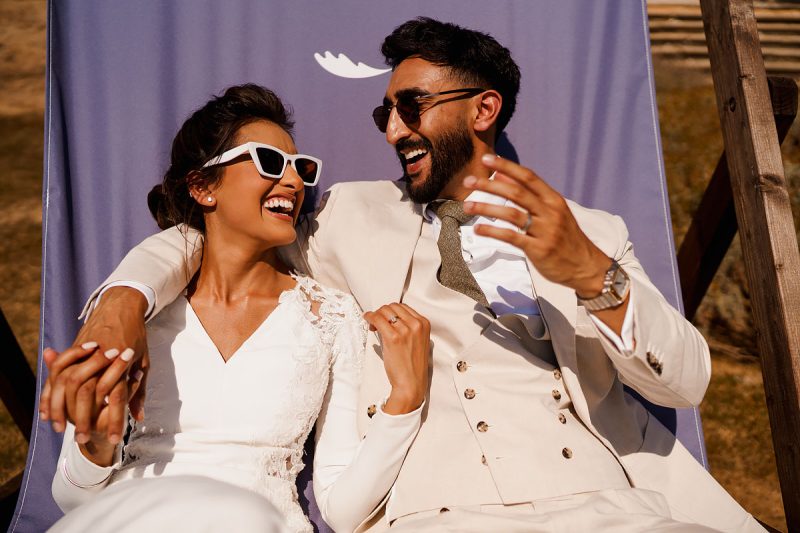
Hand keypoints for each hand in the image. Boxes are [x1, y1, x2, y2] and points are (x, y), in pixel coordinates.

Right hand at [39, 286, 149, 442]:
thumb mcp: (143, 362)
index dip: (115, 420)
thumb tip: (140, 417)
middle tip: (82, 439)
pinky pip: (56, 373)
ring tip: (61, 428)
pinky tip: (47, 410)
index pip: (117, 397)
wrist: (122, 306)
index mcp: (122, 362)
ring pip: (66, 383)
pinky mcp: (72, 349)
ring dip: (62, 409)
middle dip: (84, 419)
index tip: (113, 440)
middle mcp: (100, 357)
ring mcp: (83, 352)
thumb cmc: (136, 337)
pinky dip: (50, 392)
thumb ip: (139, 390)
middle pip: (88, 393)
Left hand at [363, 303, 429, 414]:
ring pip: (385, 311)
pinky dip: (370, 317)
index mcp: (424, 324)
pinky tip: (367, 320)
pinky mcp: (393, 337)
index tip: (385, 318)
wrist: (411, 384)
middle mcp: (416, 325)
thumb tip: (390, 319)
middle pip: (393, 306)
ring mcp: (405, 330)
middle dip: (383, 312)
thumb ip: (409, 328)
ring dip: (376, 315)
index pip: (404, 307)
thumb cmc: (413, 366)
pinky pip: (377, 318)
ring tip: (373, 324)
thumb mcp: (417, 342)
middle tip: (377, 322)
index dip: (391, 311)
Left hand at [462, 154, 610, 296]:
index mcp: (554, 200)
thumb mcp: (552, 212)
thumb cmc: (565, 238)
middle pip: (517, 193)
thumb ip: (529, 195)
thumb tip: (501, 176)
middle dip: (490, 186)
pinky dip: (493, 231)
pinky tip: (478, 229)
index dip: (506, 166)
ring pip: (511, 214)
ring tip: (467, 205)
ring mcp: (545, 231)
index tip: (487, 159)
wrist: (586, 267)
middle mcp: (550, 212)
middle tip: (468, 181)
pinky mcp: (538, 250)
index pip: (528, 177)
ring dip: (486, 208)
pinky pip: (511, 237)